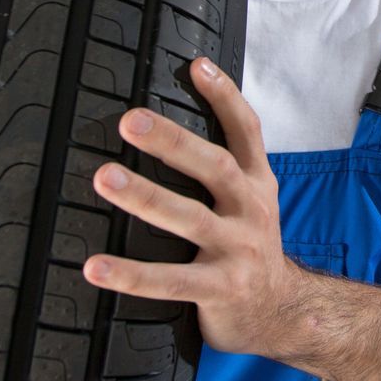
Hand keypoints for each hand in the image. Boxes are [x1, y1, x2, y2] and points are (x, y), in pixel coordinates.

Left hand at [82, 58, 296, 356]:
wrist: (285, 314)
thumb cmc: (252, 251)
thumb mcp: (254, 202)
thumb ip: (226, 168)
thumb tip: (174, 125)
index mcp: (257, 185)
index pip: (248, 131)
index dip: (225, 97)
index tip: (196, 66)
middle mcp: (250, 211)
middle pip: (215, 167)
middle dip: (173, 141)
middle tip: (130, 120)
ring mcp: (237, 251)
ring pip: (189, 219)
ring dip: (146, 195)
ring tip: (105, 177)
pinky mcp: (221, 290)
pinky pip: (171, 282)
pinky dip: (131, 275)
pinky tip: (95, 266)